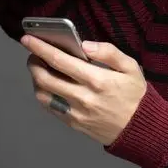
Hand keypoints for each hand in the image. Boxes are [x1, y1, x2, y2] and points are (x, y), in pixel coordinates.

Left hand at [21, 35, 147, 145]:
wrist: (139, 128)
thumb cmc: (135, 95)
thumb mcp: (131, 68)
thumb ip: (109, 52)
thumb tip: (85, 44)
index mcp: (97, 80)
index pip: (60, 60)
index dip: (40, 48)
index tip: (28, 39)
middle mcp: (83, 97)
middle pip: (45, 78)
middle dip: (34, 62)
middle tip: (33, 54)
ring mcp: (76, 112)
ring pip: (43, 94)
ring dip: (36, 79)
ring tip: (40, 69)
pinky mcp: (73, 123)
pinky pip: (50, 107)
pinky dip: (44, 94)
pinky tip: (49, 86)